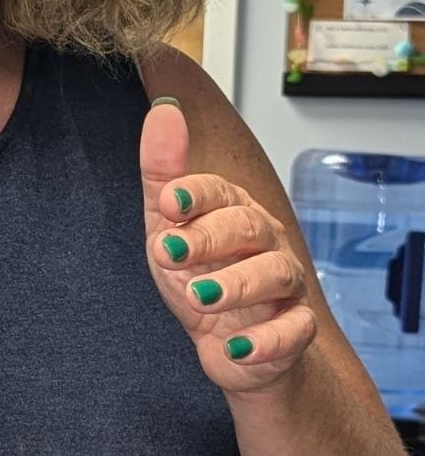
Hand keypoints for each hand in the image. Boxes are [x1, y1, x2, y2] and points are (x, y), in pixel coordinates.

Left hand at [140, 99, 316, 393]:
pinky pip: (293, 332)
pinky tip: (238, 346)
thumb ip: (161, 171)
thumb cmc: (196, 271)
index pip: (218, 190)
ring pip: (275, 273)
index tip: (168, 201)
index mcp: (232, 207)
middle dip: (207, 238)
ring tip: (197, 297)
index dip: (195, 193)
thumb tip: (164, 110)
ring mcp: (284, 283)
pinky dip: (268, 341)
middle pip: (247, 226)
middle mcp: (264, 238)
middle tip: (168, 252)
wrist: (226, 340)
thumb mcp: (167, 224)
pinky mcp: (295, 329)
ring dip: (236, 285)